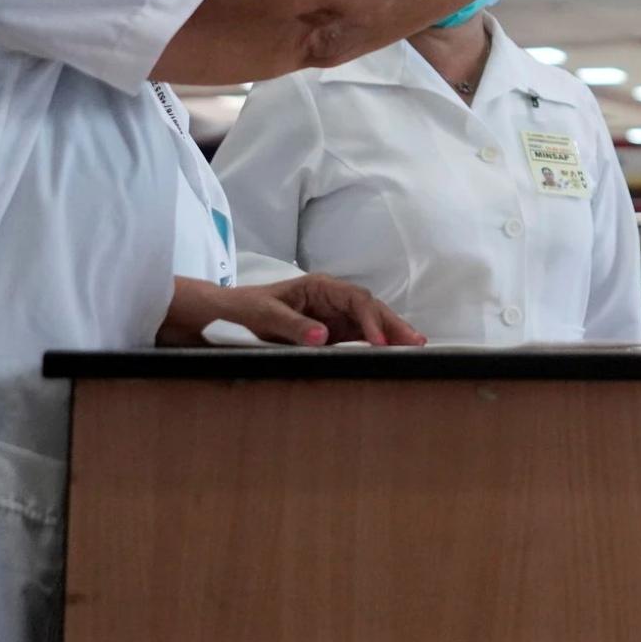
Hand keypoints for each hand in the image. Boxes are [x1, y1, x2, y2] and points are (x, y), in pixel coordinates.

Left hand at [157, 275, 426, 346]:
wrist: (222, 318)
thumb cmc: (240, 310)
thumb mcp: (262, 316)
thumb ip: (292, 325)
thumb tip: (324, 336)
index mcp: (319, 287)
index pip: (355, 299)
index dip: (370, 320)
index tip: (380, 342)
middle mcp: (331, 299)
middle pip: (370, 308)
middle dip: (393, 323)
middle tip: (418, 342)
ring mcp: (332, 316)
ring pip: (369, 322)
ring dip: (391, 333)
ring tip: (416, 348)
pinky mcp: (330, 334)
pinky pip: (359, 338)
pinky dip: (377, 345)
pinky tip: (392, 354)